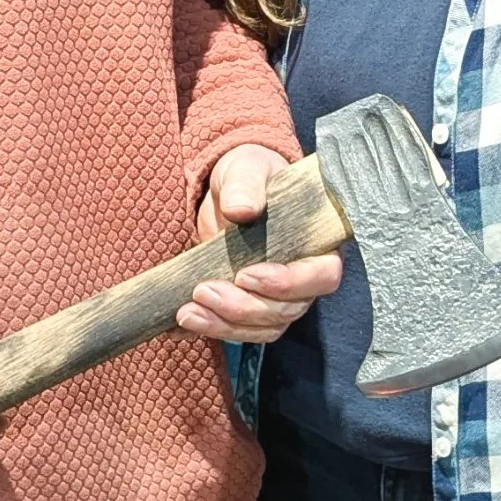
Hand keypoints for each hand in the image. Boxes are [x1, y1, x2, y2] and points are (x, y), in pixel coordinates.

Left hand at [178, 145, 343, 345]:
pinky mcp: (249, 309)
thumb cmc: (249, 176)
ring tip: (187, 312)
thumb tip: (241, 209)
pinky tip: (178, 323)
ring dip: (223, 325)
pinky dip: (208, 329)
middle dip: (243, 308)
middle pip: (286, 311)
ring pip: (261, 328)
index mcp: (316, 244)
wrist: (229, 192)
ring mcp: (277, 299)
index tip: (245, 275)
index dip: (288, 283)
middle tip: (203, 291)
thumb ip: (246, 186)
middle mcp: (302, 280)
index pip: (321, 276)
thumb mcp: (247, 169)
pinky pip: (236, 331)